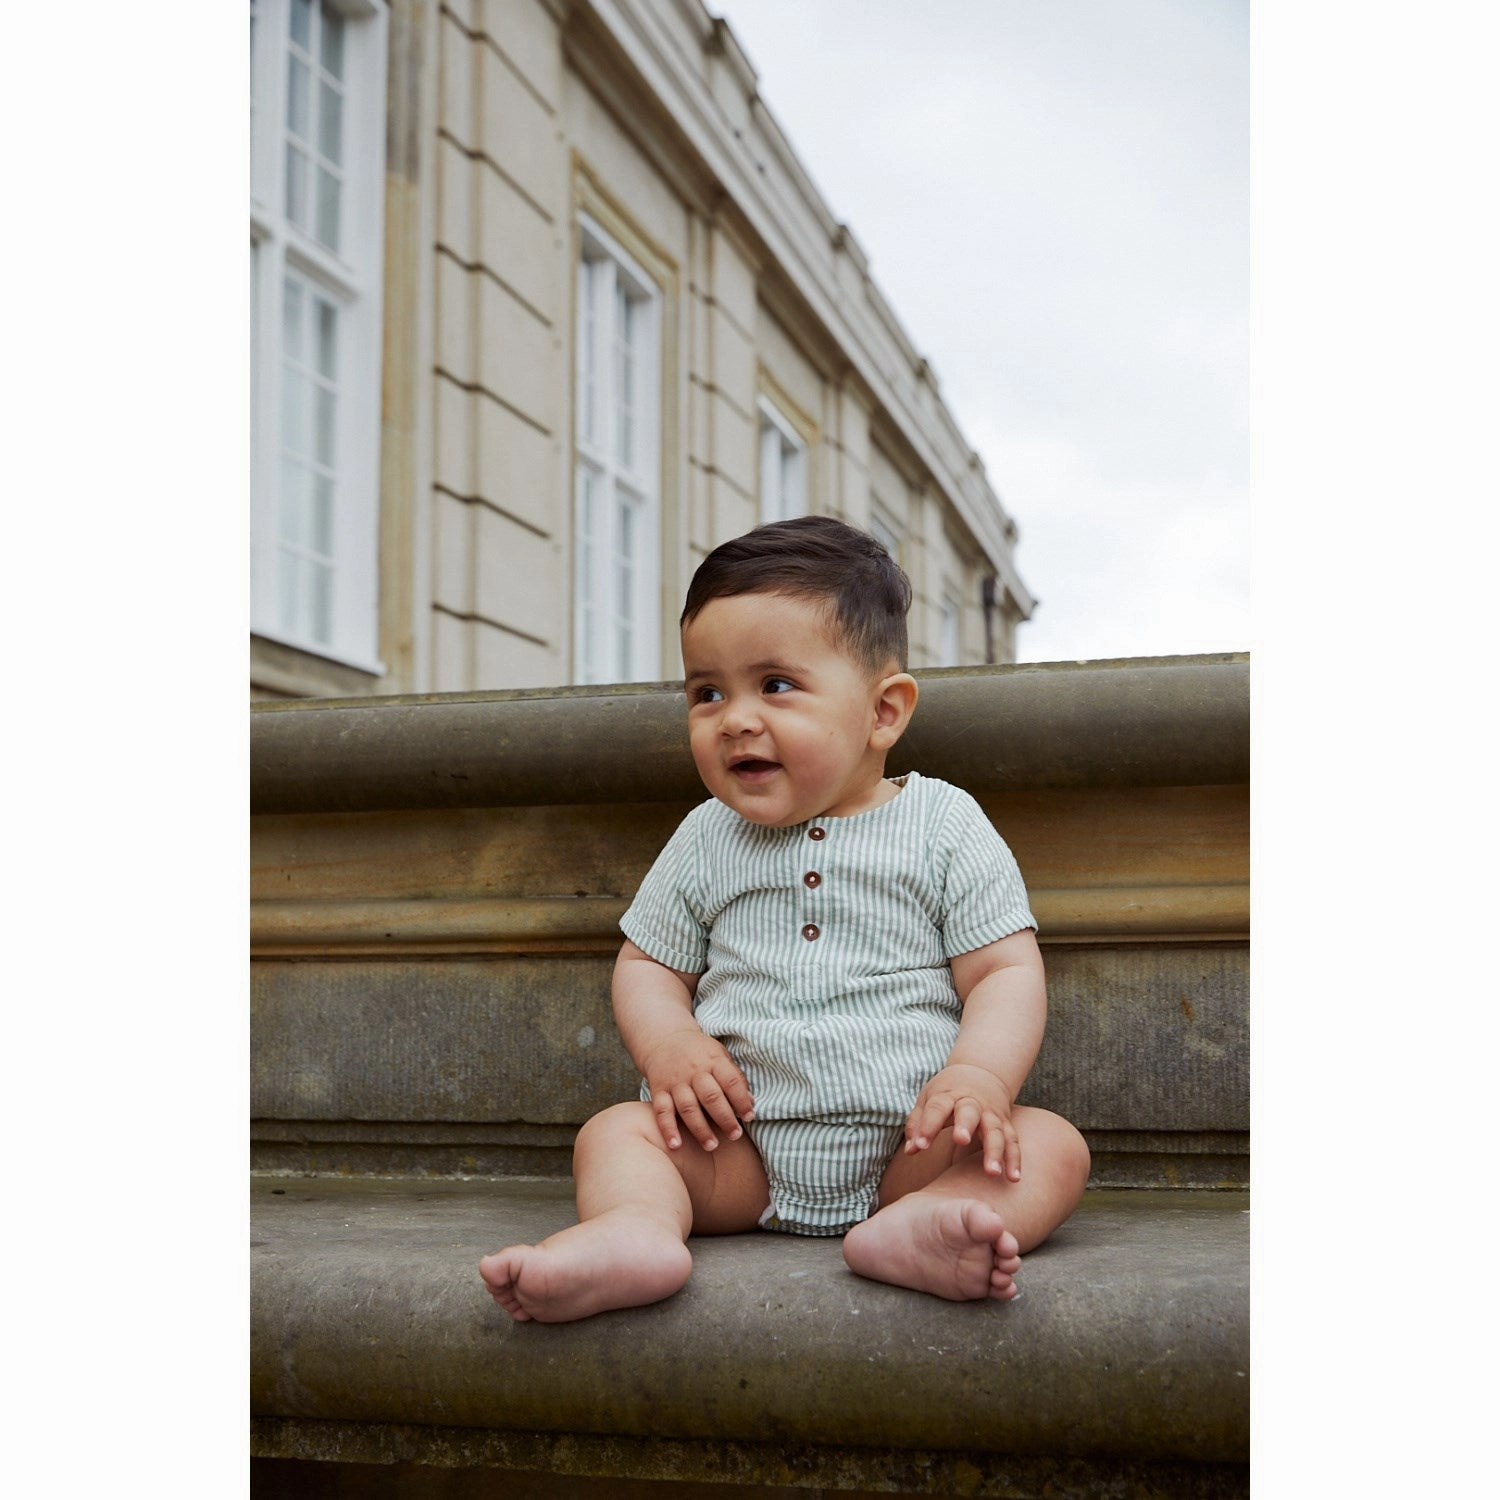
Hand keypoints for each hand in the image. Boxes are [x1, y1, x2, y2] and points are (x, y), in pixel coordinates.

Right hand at [640, 1027, 754, 1152]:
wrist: (664, 1039)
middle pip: (710, 1096)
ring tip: (712, 1146)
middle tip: (735, 1136)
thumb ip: (734, 1078)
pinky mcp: (658, 1090)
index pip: (730, 1081)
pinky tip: (676, 1145)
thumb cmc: (699, 1053)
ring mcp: (675, 1081)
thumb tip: (750, 1103)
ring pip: (688, 1107)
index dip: (741, 1100)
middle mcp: (694, 1071)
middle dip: (724, 1118)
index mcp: (713, 1060)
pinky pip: (662, 1111)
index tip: (748, 1117)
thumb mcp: (720, 1056)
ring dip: (700, 1129)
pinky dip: (668, 1129)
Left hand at [904, 1063, 1020, 1181]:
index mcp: (948, 1095)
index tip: (920, 1145)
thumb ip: (918, 1124)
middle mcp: (972, 1103)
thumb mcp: (929, 1099)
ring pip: (995, 1130)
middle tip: (961, 1140)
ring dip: (995, 1151)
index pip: (937, 1107)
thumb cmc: (948, 1091)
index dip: (928, 1125)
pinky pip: (1012, 1141)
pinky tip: (1013, 1178)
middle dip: (965, 1125)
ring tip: (992, 1173)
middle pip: (970, 1112)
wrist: (981, 1072)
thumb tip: (911, 1150)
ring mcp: (991, 1114)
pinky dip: (1014, 1159)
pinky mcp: (1006, 1124)